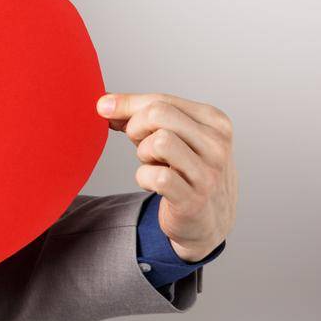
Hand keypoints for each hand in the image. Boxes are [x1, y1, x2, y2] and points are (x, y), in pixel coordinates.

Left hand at [97, 92, 237, 262]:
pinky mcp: (194, 200)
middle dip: (136, 127)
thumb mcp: (173, 135)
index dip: (126, 104)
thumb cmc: (185, 169)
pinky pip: (155, 176)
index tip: (104, 108)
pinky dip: (143, 178)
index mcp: (215, 122)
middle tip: (139, 144)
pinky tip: (152, 183)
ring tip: (153, 163)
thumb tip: (104, 104)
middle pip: (157, 114)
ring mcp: (208, 174)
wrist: (208, 220)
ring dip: (143, 153)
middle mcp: (217, 145)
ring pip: (158, 142)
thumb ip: (141, 115)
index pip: (161, 100)